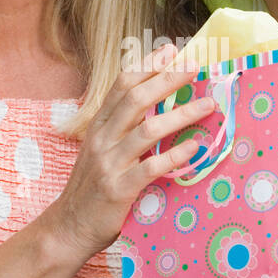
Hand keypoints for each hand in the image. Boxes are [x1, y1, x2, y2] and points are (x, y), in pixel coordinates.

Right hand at [50, 43, 212, 257]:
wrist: (68, 228)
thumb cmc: (91, 189)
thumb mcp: (100, 151)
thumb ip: (122, 129)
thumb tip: (154, 105)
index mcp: (98, 126)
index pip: (121, 85)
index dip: (146, 66)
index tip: (170, 49)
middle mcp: (102, 139)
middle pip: (135, 99)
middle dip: (167, 79)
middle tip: (195, 67)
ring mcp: (109, 164)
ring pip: (147, 130)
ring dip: (180, 115)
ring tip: (208, 105)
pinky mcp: (118, 189)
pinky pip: (150, 168)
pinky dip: (175, 156)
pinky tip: (195, 148)